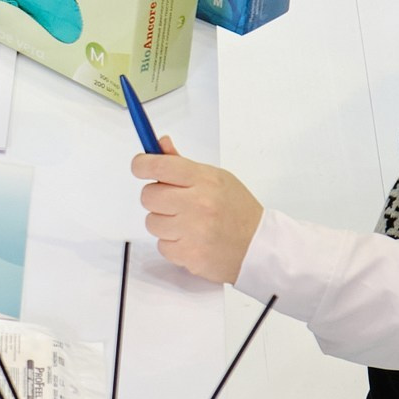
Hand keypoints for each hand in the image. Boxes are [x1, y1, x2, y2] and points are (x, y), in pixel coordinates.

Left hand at [134, 137, 265, 285]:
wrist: (259, 247)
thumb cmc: (237, 210)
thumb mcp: (216, 178)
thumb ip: (183, 164)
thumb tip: (159, 143)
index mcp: (204, 180)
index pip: (159, 165)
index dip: (141, 164)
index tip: (140, 166)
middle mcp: (197, 204)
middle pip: (148, 195)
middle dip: (157, 198)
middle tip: (174, 202)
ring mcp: (192, 231)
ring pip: (151, 222)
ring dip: (164, 223)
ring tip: (187, 224)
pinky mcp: (189, 254)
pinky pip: (162, 245)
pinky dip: (172, 244)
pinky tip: (191, 240)